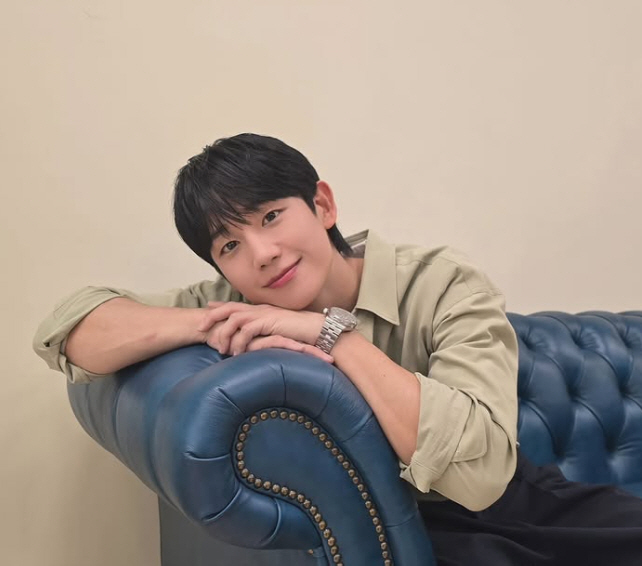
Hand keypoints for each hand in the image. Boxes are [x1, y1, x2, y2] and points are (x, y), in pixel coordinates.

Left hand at [197, 302, 327, 359]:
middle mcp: (260, 308)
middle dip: (212, 317)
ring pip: (234, 319)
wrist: (317, 329)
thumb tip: (252, 341)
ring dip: (224, 334)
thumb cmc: (300, 333)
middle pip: (229, 308)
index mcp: (260, 309)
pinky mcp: (269, 322)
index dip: (219, 307)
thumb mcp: (277, 330)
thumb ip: (263, 331)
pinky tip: (238, 353)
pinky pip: (247, 330)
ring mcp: (264, 314)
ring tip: (220, 349)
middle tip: (199, 329)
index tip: (205, 311)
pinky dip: (240, 341)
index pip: (235, 305)